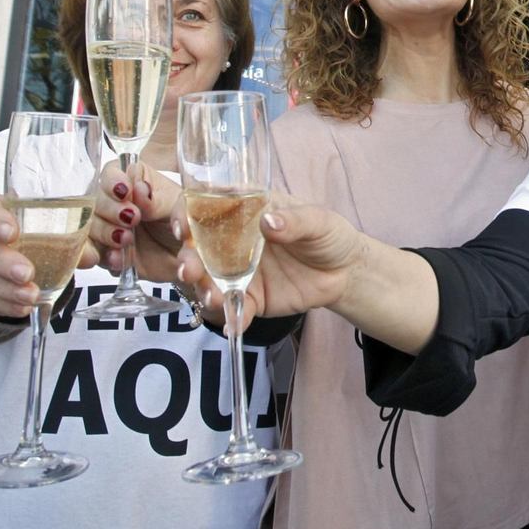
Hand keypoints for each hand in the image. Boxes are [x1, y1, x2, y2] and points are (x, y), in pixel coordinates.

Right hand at [0, 194, 95, 317]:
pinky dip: (0, 303)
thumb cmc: (25, 236)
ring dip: (5, 288)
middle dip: (4, 262)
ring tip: (30, 296)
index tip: (12, 233)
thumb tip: (91, 257)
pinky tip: (19, 308)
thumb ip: (69, 240)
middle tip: (27, 274)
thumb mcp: (45, 232)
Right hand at [90, 160, 184, 283]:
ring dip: (105, 233)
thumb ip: (158, 200)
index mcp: (134, 180)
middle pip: (95, 199)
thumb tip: (141, 190)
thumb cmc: (186, 223)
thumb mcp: (178, 207)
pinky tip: (115, 257)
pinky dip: (98, 255)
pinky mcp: (105, 252)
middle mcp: (115, 202)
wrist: (191, 259)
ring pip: (89, 226)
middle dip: (110, 209)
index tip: (124, 191)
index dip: (113, 181)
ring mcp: (107, 228)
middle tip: (132, 219)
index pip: (111, 172)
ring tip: (126, 239)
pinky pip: (90, 254)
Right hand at [175, 195, 361, 330]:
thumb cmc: (329, 234)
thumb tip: (269, 221)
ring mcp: (237, 270)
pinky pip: (233, 308)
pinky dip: (231, 317)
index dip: (185, 214)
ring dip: (203, 289)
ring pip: (208, 280)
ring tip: (213, 298)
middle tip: (189, 270)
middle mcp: (233, 240)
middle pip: (197, 247)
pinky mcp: (250, 297)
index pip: (205, 206)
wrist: (346, 272)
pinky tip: (235, 322)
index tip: (182, 227)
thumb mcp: (319, 221)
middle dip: (187, 259)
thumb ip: (295, 221)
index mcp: (245, 210)